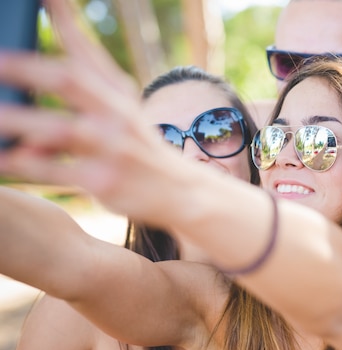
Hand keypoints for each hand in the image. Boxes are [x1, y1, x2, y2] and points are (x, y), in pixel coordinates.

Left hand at [0, 0, 187, 221]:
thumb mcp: (120, 120)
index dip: (64, 23)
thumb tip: (25, 136)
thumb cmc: (138, 152)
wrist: (182, 193)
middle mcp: (118, 116)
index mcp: (120, 95)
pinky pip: (56, 170)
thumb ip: (70, 120)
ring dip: (18, 120)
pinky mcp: (105, 181)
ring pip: (59, 128)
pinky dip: (25, 164)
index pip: (88, 54)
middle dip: (27, 68)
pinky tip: (3, 160)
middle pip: (70, 81)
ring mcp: (113, 148)